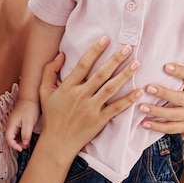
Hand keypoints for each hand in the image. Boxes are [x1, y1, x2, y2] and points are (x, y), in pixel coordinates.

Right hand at [6, 99, 39, 151]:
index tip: (22, 149)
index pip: (8, 139)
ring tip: (27, 142)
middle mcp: (10, 124)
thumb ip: (26, 134)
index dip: (14, 146)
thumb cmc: (30, 108)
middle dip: (17, 144)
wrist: (31, 97)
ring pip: (14, 135)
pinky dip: (21, 136)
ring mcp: (13, 123)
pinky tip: (27, 136)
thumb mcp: (29, 123)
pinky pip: (17, 131)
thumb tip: (25, 143)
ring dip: (19, 140)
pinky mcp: (17, 121)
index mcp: (11, 125)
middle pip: (10, 138)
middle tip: (26, 146)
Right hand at [39, 37, 143, 158]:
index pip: (83, 65)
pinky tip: (139, 90)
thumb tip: (61, 54)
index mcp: (68, 87)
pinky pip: (116, 108)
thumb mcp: (44, 92)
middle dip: (115, 59)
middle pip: (100, 74)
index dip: (94, 51)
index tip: (105, 39)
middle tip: (128, 47)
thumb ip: (49, 71)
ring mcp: (91, 109)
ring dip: (125, 75)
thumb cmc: (52, 116)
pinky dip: (128, 100)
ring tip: (136, 63)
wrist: (57, 143)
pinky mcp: (99, 120)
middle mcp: (80, 96)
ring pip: (110, 88)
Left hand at [138, 63, 183, 136]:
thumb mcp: (182, 80)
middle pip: (181, 98)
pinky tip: (144, 123)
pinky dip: (156, 126)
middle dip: (164, 93)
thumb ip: (172, 70)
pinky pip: (170, 128)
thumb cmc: (181, 90)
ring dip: (156, 111)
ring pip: (174, 114)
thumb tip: (153, 52)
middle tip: (148, 87)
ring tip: (141, 107)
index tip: (165, 66)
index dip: (180, 71)